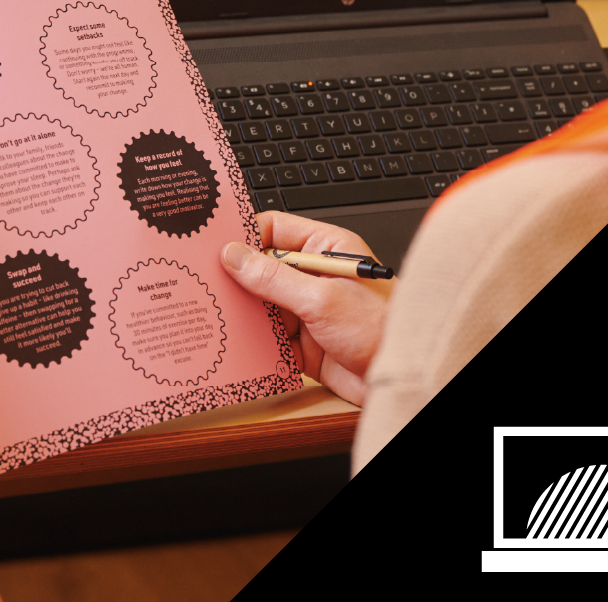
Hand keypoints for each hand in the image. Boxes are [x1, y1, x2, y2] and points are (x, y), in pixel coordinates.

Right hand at [220, 211, 394, 404]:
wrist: (403, 376)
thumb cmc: (383, 328)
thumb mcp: (322, 298)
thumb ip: (274, 277)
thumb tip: (235, 256)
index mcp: (323, 249)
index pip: (273, 230)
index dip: (243, 235)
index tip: (213, 244)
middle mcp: (312, 276)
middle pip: (261, 268)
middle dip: (235, 278)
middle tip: (204, 281)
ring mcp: (305, 309)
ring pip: (260, 304)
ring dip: (241, 312)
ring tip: (213, 314)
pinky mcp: (301, 342)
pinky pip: (266, 337)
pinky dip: (251, 341)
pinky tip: (233, 343)